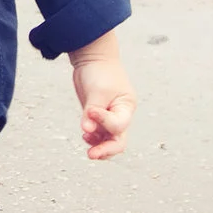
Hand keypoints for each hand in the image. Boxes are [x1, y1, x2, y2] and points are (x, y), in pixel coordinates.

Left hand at [68, 34, 135, 160]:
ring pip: (108, 141)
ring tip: (86, 141)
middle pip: (118, 141)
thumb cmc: (100, 71)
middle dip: (106, 150)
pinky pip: (98, 134)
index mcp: (126, 107)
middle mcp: (121, 115)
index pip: (118, 124)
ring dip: (98, 145)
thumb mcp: (97, 90)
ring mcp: (110, 118)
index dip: (104, 122)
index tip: (90, 110)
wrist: (93, 58)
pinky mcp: (98, 117)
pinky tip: (85, 135)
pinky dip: (92, 138)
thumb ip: (91, 112)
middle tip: (92, 155)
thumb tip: (87, 130)